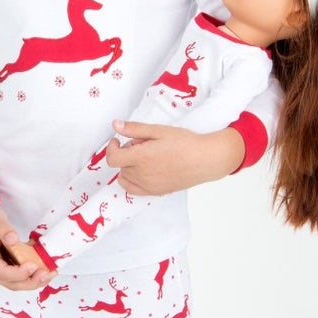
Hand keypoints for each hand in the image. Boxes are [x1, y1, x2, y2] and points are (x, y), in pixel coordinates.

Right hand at [0, 190, 51, 291]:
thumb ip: (4, 230)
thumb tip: (13, 239)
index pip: (3, 272)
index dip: (19, 273)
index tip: (33, 265)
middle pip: (12, 283)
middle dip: (31, 281)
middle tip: (48, 274)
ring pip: (18, 283)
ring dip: (35, 281)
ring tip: (51, 273)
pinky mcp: (7, 269)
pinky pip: (21, 277)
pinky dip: (33, 275)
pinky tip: (46, 269)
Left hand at [106, 121, 244, 195]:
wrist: (205, 160)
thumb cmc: (186, 143)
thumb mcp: (159, 130)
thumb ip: (135, 129)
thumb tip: (115, 126)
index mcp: (142, 158)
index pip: (113, 158)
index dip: (112, 148)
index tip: (117, 141)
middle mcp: (142, 174)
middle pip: (121, 165)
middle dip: (126, 153)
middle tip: (143, 144)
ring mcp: (148, 185)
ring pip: (126, 177)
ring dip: (129, 166)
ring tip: (146, 157)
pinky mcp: (155, 192)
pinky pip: (133, 189)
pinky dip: (132, 180)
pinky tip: (142, 171)